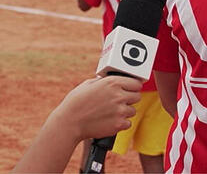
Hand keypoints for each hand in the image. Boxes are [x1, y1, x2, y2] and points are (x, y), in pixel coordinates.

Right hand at [11, 76, 140, 172]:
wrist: (70, 122)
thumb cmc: (76, 102)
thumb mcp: (88, 84)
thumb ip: (104, 81)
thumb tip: (110, 81)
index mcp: (112, 83)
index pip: (136, 83)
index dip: (133, 87)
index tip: (130, 89)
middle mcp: (118, 95)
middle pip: (137, 96)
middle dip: (129, 99)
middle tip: (119, 101)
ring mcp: (120, 111)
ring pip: (132, 111)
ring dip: (125, 112)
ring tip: (111, 112)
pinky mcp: (119, 124)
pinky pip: (128, 123)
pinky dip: (121, 123)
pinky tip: (110, 120)